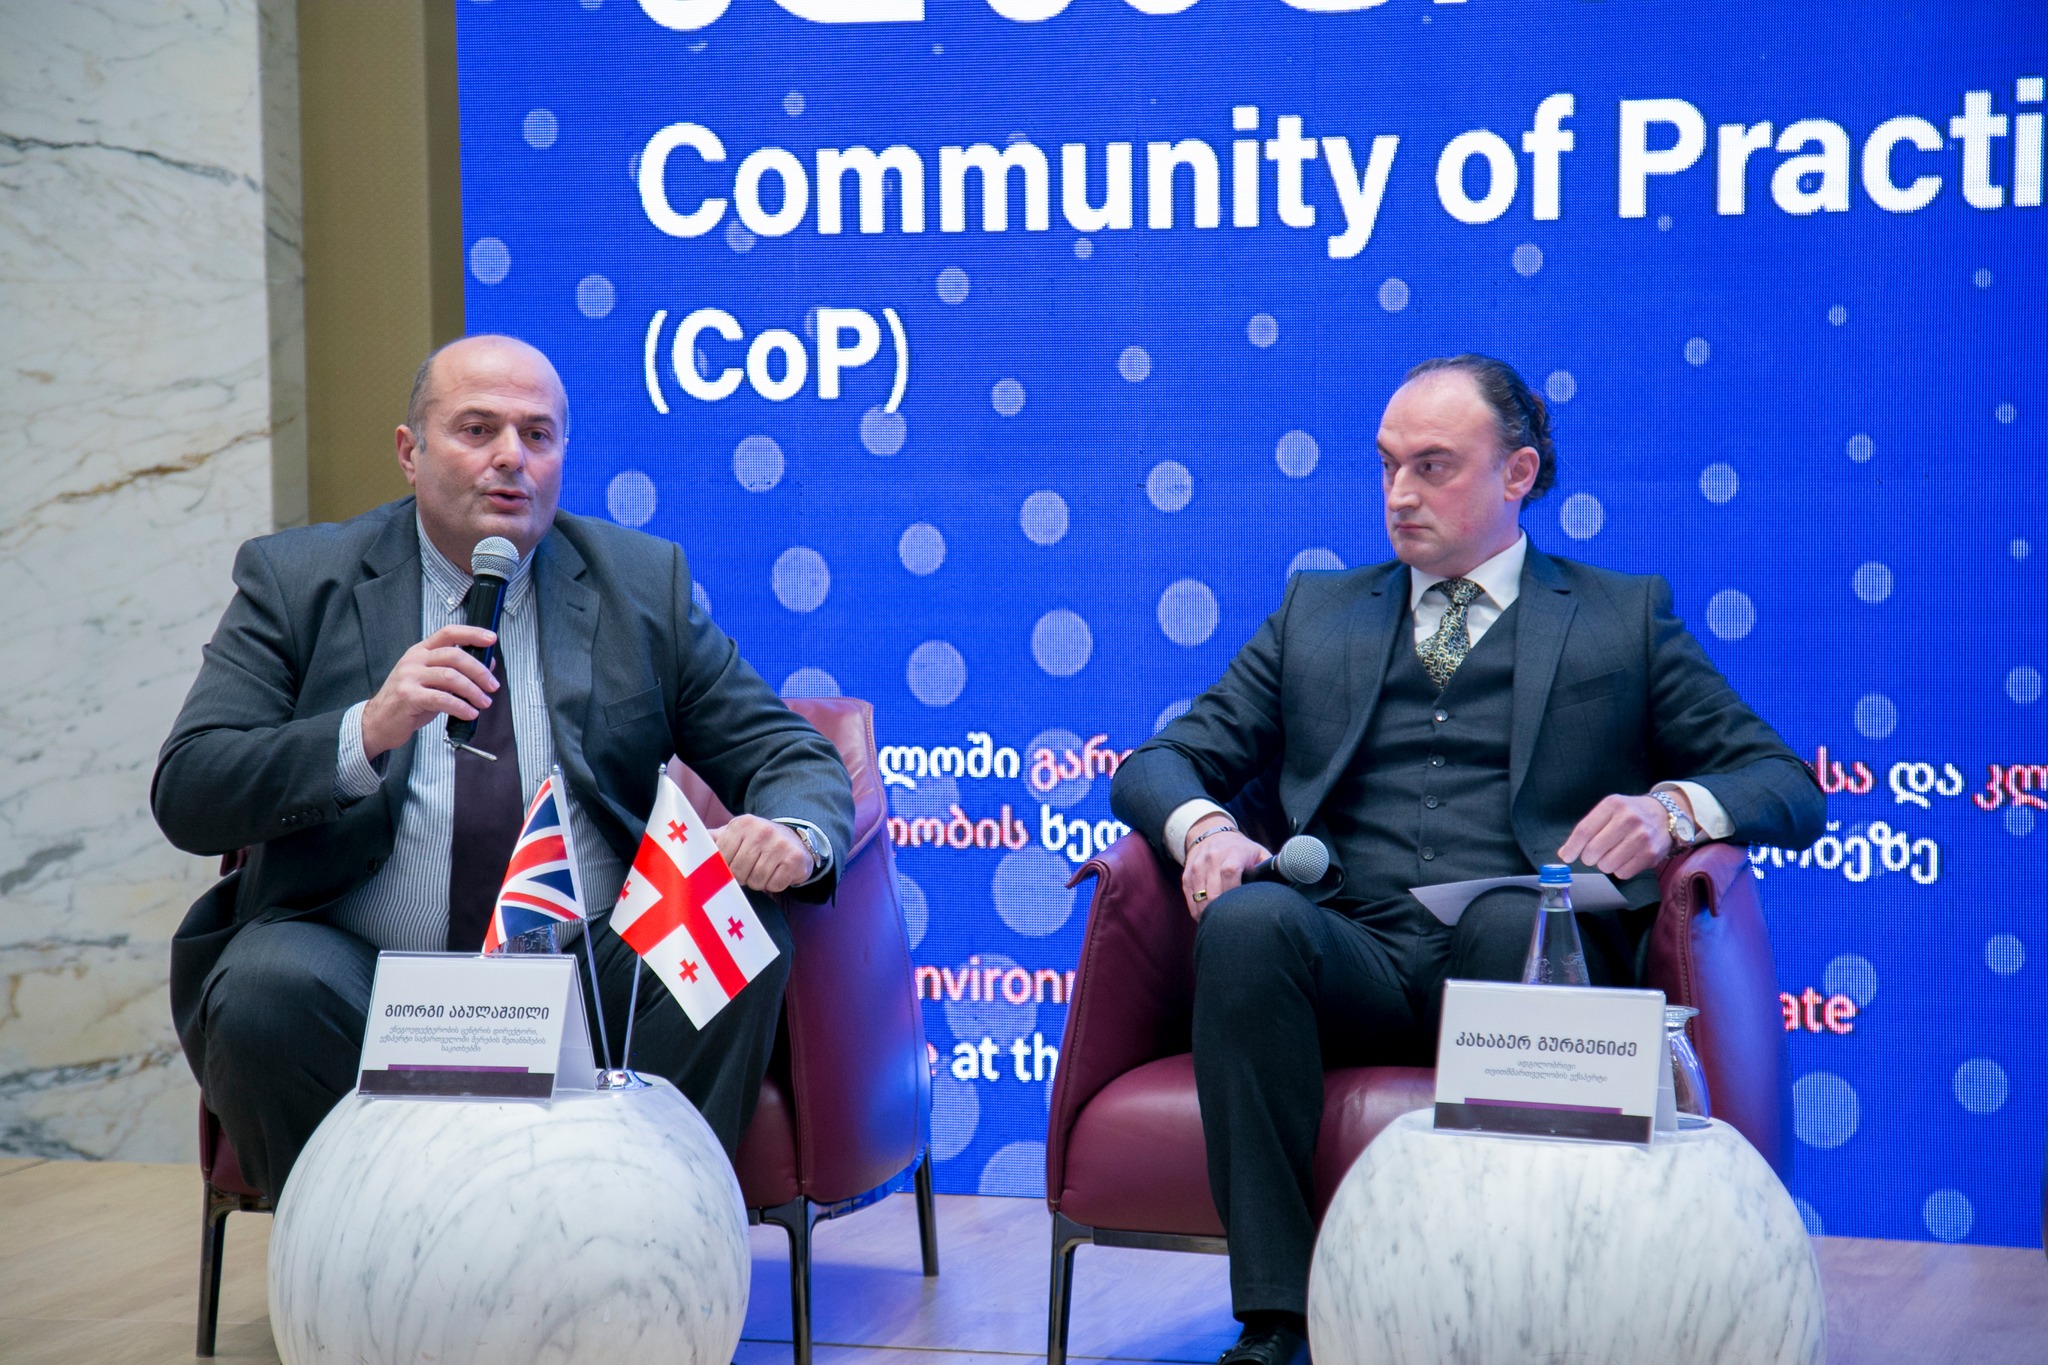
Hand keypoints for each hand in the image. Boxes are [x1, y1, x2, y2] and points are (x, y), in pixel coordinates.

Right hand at [361, 624, 498, 759]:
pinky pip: (442, 699)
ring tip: (484, 702)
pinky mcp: (408, 696)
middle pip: (454, 655)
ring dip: (473, 691)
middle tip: (492, 686)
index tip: (491, 638)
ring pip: (450, 677)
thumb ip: (456, 672)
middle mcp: (414, 660)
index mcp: (421, 652)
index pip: (448, 633)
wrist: (378, 722)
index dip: (472, 633)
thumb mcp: (433, 682)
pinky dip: (461, 706)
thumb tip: (487, 665)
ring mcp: (409, 677)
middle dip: (479, 671)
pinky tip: (469, 713)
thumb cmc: (409, 702)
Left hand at [715, 815, 813, 894]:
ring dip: (759, 882)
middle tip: (751, 869)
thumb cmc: (756, 842)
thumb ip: (712, 839)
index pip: (722, 858)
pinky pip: (775, 885)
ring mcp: (780, 844)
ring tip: (764, 871)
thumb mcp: (734, 834)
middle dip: (743, 877)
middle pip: (739, 872)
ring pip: (757, 881)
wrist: (794, 839)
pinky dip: (775, 885)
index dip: (726, 868)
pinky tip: (778, 873)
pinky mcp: (795, 859)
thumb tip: (682, 843)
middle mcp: (762, 830)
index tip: (734, 864)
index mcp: (742, 824)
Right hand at [1181, 814, 1269, 920]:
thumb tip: (1286, 885)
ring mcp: (1197, 868)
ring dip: (1209, 914)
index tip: (1241, 907)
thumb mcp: (1257, 852)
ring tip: (1221, 922)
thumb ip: (1270, 867)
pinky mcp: (1187, 876)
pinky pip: (1190, 900)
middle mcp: (1211, 859)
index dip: (1234, 892)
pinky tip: (1208, 917)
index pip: (1230, 872)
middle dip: (1222, 910)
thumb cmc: (1240, 848)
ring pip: (1199, 899)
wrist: (1210, 832)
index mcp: (1232, 853)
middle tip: (1233, 923)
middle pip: (1213, 891)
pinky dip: (1198, 911)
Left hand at [1557, 794, 1677, 880]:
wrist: (1665, 814)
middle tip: (1594, 854)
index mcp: (1613, 805)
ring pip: (1607, 864)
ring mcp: (1641, 837)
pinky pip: (1622, 873)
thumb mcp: (1609, 809)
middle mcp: (1628, 819)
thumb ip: (1587, 828)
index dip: (1572, 847)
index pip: (1584, 830)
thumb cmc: (1630, 813)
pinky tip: (1625, 858)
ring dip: (1604, 864)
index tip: (1566, 856)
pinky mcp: (1651, 854)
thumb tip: (1565, 853)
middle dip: (1588, 857)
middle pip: (1593, 850)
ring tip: (1612, 854)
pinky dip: (1619, 869)